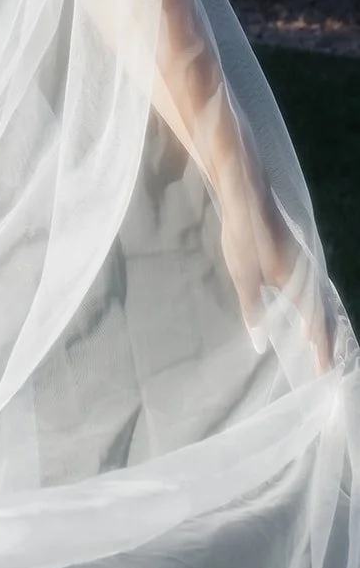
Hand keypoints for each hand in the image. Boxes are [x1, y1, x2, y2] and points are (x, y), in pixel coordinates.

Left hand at [219, 183, 335, 373]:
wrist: (246, 196)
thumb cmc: (244, 237)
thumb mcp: (243, 277)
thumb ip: (252, 310)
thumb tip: (259, 344)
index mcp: (298, 284)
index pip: (315, 323)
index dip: (320, 348)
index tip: (325, 371)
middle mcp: (307, 275)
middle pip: (322, 313)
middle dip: (324, 339)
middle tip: (325, 364)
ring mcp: (302, 263)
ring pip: (318, 299)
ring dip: (319, 323)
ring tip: (316, 343)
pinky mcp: (293, 253)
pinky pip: (311, 288)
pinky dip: (312, 305)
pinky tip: (301, 309)